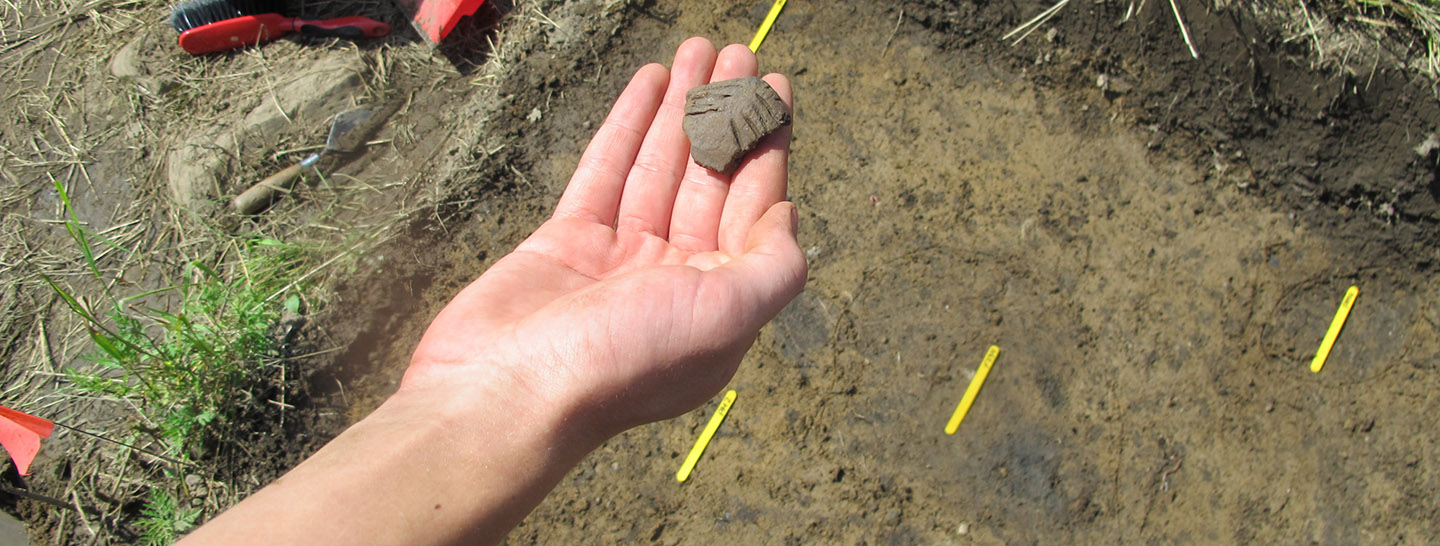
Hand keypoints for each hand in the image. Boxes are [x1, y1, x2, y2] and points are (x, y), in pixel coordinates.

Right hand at [403, 38, 805, 433]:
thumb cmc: (623, 362)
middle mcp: (674, 279)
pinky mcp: (566, 244)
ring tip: (696, 50)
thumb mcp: (725, 316)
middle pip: (710, 179)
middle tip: (738, 53)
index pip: (754, 208)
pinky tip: (649, 85)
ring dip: (681, 109)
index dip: (767, 146)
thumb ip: (772, 267)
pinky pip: (604, 173)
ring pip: (659, 168)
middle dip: (726, 114)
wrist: (508, 392)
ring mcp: (618, 260)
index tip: (774, 90)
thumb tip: (787, 213)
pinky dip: (627, 127)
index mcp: (720, 301)